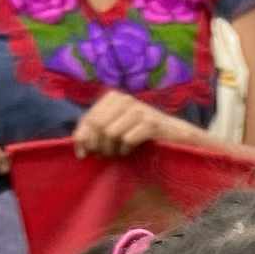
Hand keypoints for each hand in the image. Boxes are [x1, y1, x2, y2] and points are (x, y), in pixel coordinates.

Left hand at [71, 91, 185, 155]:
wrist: (175, 137)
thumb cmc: (141, 135)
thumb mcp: (116, 130)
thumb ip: (96, 132)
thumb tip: (78, 143)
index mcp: (114, 98)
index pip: (88, 117)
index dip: (82, 138)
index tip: (83, 154)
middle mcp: (125, 99)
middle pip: (97, 125)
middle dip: (97, 145)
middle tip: (105, 155)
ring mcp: (139, 110)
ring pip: (110, 133)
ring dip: (111, 149)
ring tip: (118, 153)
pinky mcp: (151, 123)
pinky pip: (126, 139)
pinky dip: (125, 150)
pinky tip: (129, 151)